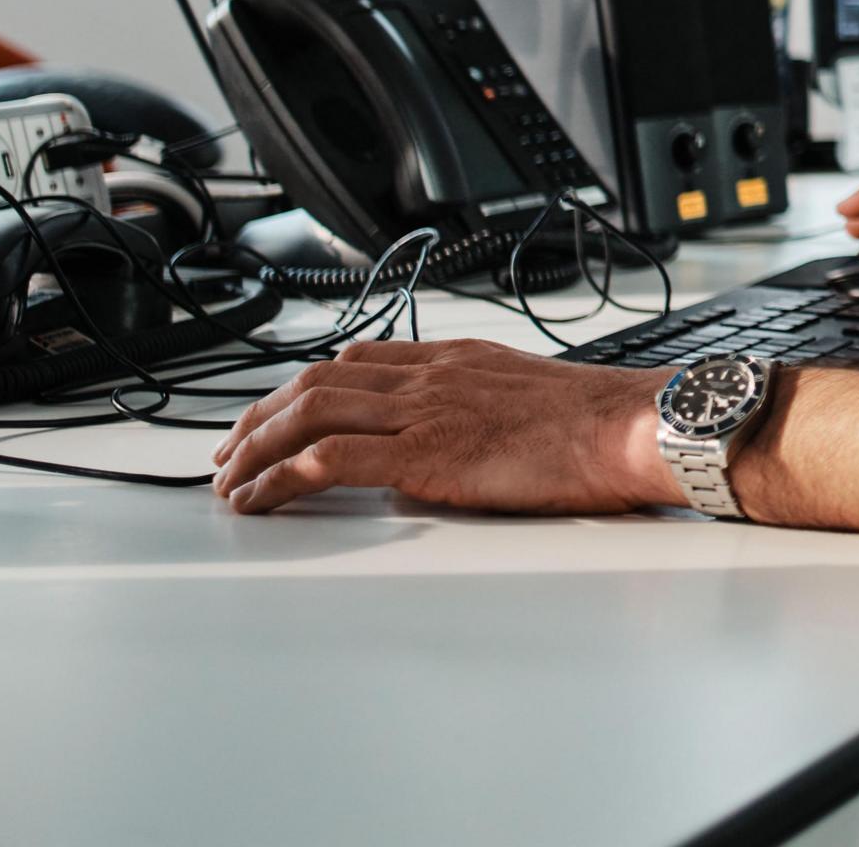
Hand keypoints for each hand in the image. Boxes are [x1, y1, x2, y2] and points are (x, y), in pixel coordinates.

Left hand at [210, 339, 672, 516]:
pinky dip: (281, 477)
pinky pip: (328, 459)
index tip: (276, 412)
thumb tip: (458, 445)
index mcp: (456, 359)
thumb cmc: (601, 423)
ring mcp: (423, 411)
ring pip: (309, 413)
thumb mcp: (530, 397)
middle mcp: (430, 375)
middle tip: (229, 450)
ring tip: (229, 480)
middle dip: (261, 415)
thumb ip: (482, 410)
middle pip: (318, 380)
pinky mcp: (423, 453)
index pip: (358, 359)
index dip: (304, 386)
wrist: (629, 425)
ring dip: (255, 447)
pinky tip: (260, 499)